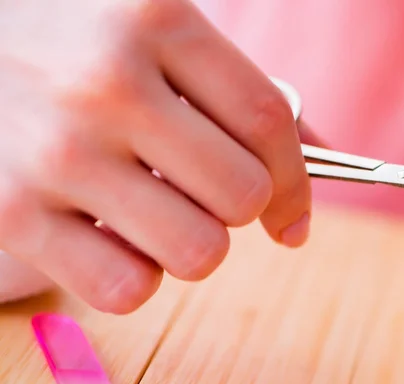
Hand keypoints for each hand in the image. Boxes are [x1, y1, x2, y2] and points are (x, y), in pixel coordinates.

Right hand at [0, 0, 315, 312]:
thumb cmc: (77, 45)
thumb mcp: (154, 33)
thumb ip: (238, 88)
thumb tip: (324, 155)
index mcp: (155, 19)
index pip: (267, 123)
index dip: (298, 183)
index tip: (294, 217)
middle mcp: (106, 84)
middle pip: (242, 195)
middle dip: (238, 208)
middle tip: (205, 194)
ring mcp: (56, 151)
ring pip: (198, 252)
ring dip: (193, 243)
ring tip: (158, 212)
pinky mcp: (10, 212)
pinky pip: (128, 289)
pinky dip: (135, 274)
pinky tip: (112, 235)